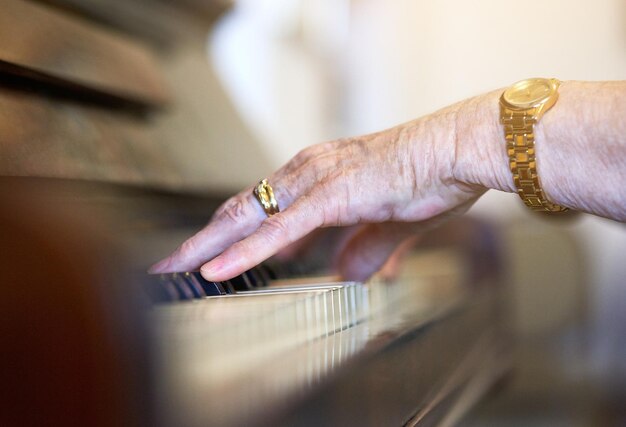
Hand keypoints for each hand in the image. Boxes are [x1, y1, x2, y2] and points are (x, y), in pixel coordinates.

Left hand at [150, 98, 494, 280]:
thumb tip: (346, 275)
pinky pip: (279, 230)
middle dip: (201, 240)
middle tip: (167, 265)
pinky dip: (245, 251)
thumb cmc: (426, 177)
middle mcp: (306, 172)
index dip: (226, 233)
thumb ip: (362, 250)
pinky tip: (217, 270)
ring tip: (173, 270)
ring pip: (247, 217)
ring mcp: (315, 181)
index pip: (258, 207)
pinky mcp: (332, 194)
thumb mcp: (387, 223)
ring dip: (208, 246)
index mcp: (316, 176)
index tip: (204, 257)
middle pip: (239, 210)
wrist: (456, 151)